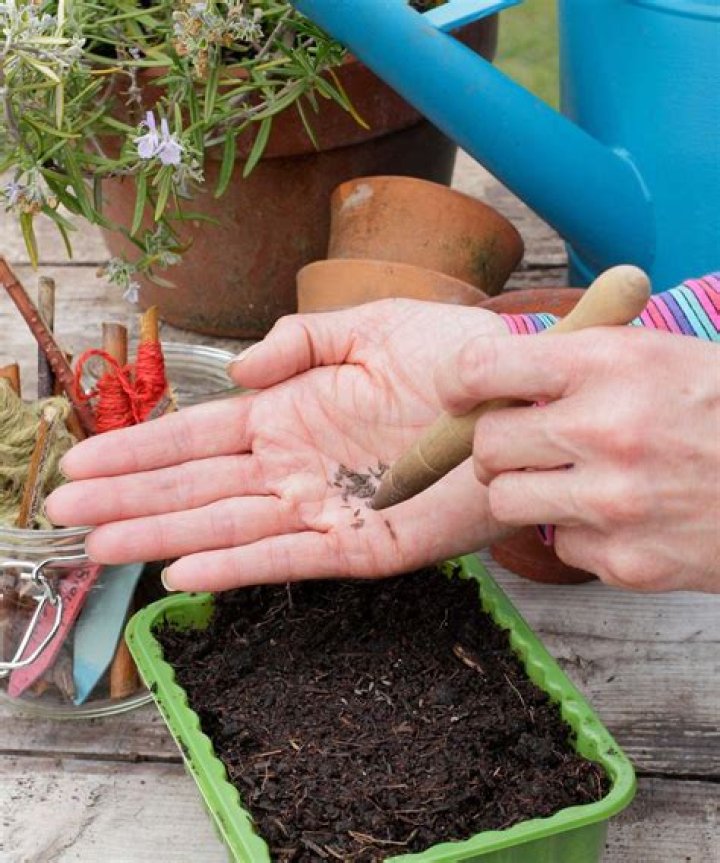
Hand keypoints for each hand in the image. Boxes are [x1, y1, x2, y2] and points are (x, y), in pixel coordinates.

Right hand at [46, 300, 510, 590]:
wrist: (520, 395)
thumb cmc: (454, 357)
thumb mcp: (369, 328)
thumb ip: (300, 342)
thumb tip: (239, 372)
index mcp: (293, 413)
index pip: (199, 435)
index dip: (139, 449)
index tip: (83, 462)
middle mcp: (297, 464)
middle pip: (197, 485)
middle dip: (130, 497)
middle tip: (64, 514)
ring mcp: (326, 507)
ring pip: (228, 525)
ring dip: (163, 534)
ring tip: (100, 547)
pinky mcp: (364, 545)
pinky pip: (290, 559)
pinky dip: (237, 567)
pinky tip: (182, 573)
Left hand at [435, 327, 719, 591]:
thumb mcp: (658, 354)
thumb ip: (577, 360)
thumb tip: (492, 374)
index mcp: (610, 364)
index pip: (483, 366)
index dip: (461, 383)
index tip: (464, 394)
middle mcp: (605, 430)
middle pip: (485, 444)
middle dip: (496, 444)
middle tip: (527, 444)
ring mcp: (614, 501)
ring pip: (505, 501)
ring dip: (526, 491)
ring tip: (571, 479)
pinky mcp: (626, 560)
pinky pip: (559, 544)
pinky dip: (578, 531)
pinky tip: (620, 514)